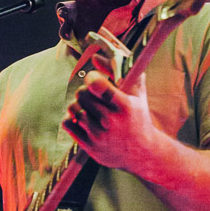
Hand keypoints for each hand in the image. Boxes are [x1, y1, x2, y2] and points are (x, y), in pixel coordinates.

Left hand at [62, 56, 154, 171]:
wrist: (141, 153)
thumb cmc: (138, 117)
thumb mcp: (136, 93)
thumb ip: (119, 70)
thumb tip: (94, 57)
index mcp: (124, 106)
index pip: (97, 85)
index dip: (92, 78)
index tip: (95, 80)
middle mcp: (111, 122)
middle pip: (82, 95)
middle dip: (85, 92)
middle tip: (93, 96)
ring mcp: (99, 135)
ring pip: (73, 109)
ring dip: (78, 105)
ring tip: (88, 108)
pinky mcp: (89, 147)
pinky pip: (68, 124)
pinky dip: (70, 118)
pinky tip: (81, 118)